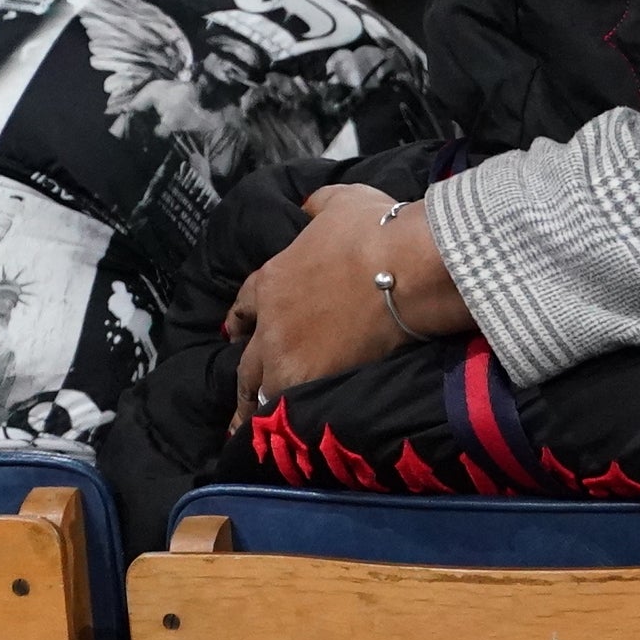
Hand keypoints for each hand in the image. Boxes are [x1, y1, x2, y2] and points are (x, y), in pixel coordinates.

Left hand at [228, 183, 471, 430]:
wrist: (401, 266)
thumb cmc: (376, 231)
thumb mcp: (341, 202)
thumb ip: (317, 207)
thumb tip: (308, 206)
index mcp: (274, 277)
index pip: (245, 305)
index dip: (243, 321)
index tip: (239, 334)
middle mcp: (271, 319)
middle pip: (245, 358)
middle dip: (242, 380)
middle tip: (238, 401)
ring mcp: (286, 352)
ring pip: (256, 389)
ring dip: (250, 409)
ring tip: (246, 431)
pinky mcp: (310, 377)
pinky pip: (283, 406)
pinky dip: (276, 421)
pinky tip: (275, 437)